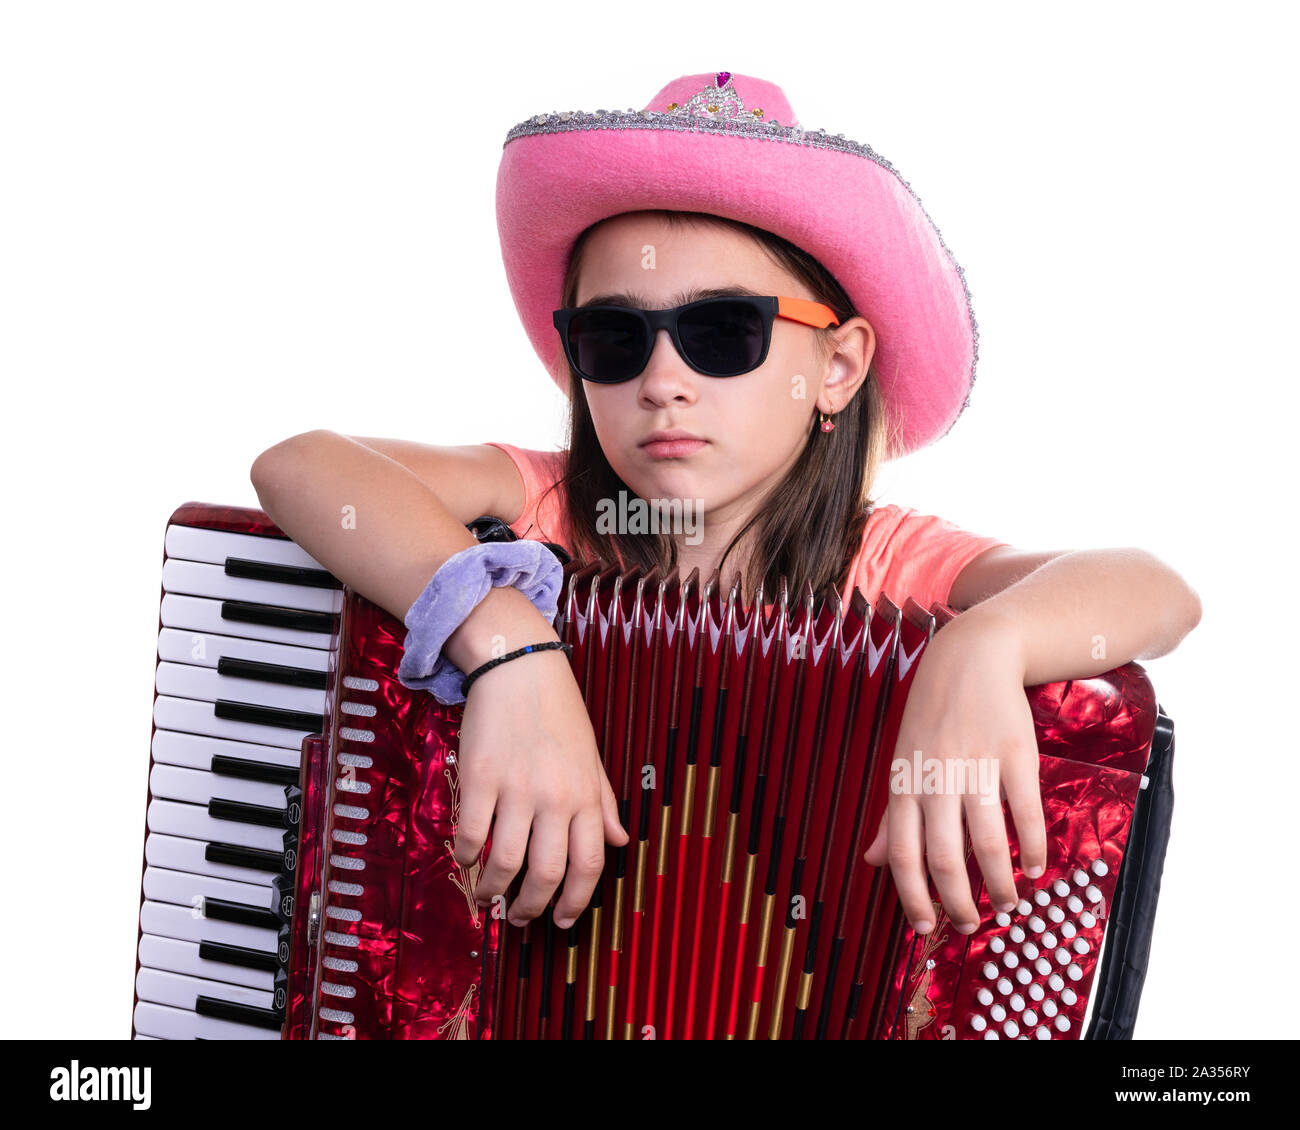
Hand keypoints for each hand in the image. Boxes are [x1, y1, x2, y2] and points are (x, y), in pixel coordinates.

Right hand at [450, 645, 628, 928]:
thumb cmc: (557, 711)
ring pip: (505, 862)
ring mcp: (516, 788)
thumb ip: (604, 802)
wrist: (519, 666)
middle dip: (530, 907)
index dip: (577, 903)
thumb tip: (621, 841)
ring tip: (487, 897)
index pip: (589, 865)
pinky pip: (470, 833)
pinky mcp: (479, 777)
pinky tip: (466, 857)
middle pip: (547, 874)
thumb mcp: (592, 755)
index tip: (563, 920)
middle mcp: (555, 797)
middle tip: (519, 917)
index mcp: (586, 794)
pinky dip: (465, 855)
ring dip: (493, 890)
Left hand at [863, 612, 1046, 933]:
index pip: (903, 854)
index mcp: (904, 783)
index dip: (913, 897)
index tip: (925, 927)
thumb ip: (892, 817)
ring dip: (999, 884)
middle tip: (970, 925)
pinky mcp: (1015, 754)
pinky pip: (1025, 812)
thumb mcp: (901, 762)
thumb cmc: (932, 715)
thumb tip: (873, 862)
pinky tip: (1035, 868)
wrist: (970, 657)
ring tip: (1006, 903)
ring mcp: (976, 765)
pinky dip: (1033, 848)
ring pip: (988, 842)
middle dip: (958, 903)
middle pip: (945, 857)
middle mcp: (936, 777)